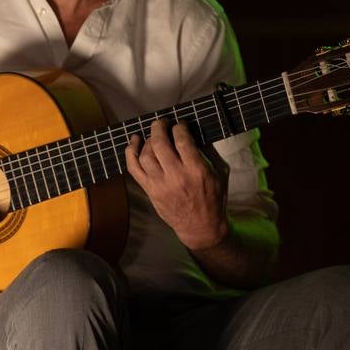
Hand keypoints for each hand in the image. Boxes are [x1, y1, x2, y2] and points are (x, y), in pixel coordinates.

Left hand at [126, 117, 229, 250]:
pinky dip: (130, 153)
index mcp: (197, 171)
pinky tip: (134, 141)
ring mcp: (160, 184)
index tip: (179, 124)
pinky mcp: (149, 190)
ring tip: (153, 135)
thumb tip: (192, 134)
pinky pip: (133, 168)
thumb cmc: (213, 200)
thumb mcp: (219, 175)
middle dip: (159, 127)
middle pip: (160, 144)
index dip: (179, 127)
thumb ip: (207, 154)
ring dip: (147, 140)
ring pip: (146, 155)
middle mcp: (176, 176)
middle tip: (162, 122)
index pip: (182, 141)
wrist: (200, 227)